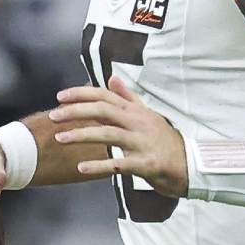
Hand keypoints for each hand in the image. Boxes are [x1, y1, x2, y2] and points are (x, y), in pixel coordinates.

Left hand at [49, 75, 187, 196]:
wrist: (191, 166)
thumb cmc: (165, 142)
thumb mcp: (148, 115)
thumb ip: (128, 97)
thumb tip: (112, 77)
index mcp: (136, 111)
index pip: (105, 95)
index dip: (82, 94)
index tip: (60, 97)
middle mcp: (138, 123)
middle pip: (103, 110)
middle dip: (76, 112)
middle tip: (53, 116)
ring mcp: (142, 143)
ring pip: (108, 134)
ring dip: (82, 135)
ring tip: (60, 139)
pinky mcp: (146, 163)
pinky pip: (119, 164)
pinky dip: (99, 165)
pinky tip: (81, 167)